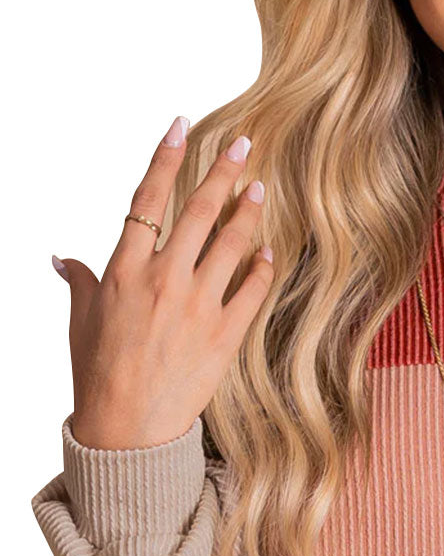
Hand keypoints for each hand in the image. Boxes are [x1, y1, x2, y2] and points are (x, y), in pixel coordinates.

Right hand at [53, 116, 274, 449]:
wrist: (128, 429)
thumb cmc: (98, 373)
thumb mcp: (83, 320)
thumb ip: (81, 280)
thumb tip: (62, 258)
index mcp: (125, 269)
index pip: (148, 198)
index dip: (166, 157)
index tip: (182, 126)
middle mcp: (164, 279)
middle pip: (199, 210)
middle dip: (224, 171)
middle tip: (244, 143)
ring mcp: (198, 305)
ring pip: (232, 243)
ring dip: (249, 211)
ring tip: (260, 188)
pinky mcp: (225, 334)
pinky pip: (252, 289)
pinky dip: (263, 267)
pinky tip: (269, 251)